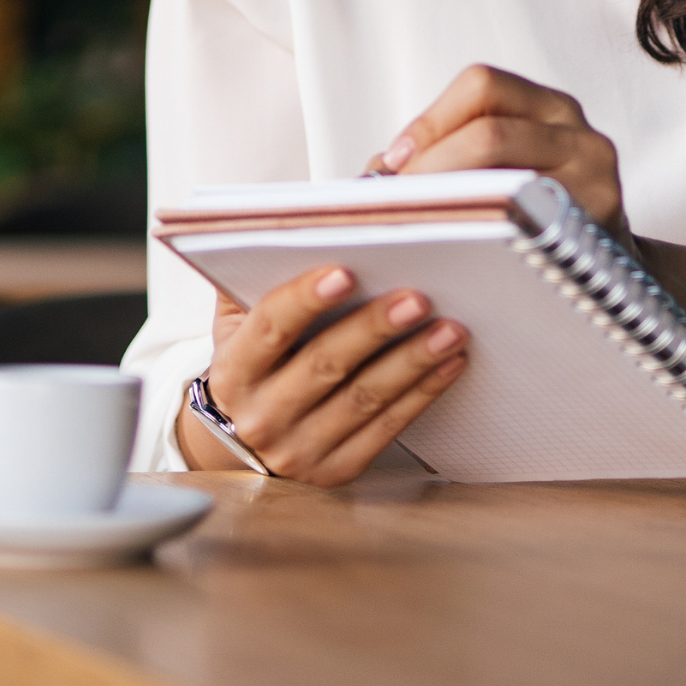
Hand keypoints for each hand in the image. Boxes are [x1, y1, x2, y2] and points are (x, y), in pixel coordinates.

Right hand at [178, 263, 468, 485]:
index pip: (268, 328)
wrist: (244, 444)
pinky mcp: (337, 470)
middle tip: (419, 297)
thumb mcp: (237, 324)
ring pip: (364, 399)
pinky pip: (387, 429)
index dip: (304, 299)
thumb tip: (319, 215)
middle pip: (324, 365)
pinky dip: (423, 394)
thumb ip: (261, 274)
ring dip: (412, 361)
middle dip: (374, 328)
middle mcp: (261, 416)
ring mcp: (299, 449)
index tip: (345, 271)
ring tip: (451, 329)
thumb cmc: (254, 366)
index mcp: (234, 372)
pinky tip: (449, 364)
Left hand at [375, 64, 627, 235]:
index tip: (394, 163)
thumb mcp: (500, 170)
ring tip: (421, 227)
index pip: (482, 85)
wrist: (607, 273)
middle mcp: (579, 133)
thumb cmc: (533, 217)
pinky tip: (461, 252)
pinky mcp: (597, 224)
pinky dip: (485, 233)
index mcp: (548, 108)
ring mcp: (596, 177)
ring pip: (508, 177)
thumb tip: (372, 177)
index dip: (429, 121)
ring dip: (451, 202)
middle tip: (397, 202)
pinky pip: (529, 223)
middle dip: (431, 166)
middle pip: (490, 129)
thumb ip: (440, 158)